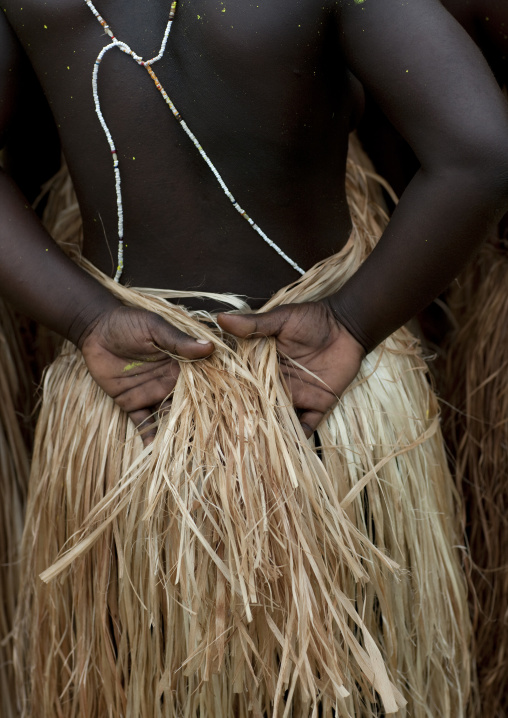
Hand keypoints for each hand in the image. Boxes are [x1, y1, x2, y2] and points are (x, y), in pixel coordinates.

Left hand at [80, 305, 212, 444]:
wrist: (95, 328)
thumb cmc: (128, 322)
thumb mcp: (155, 328)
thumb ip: (178, 341)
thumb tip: (209, 347)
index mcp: (181, 365)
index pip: (199, 386)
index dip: (210, 401)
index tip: (224, 418)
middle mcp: (170, 382)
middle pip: (185, 407)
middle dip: (194, 425)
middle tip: (208, 447)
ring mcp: (151, 393)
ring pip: (165, 418)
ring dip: (173, 434)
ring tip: (183, 455)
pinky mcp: (131, 402)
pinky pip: (142, 422)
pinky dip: (148, 436)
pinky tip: (154, 452)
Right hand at [217, 301, 364, 436]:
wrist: (347, 325)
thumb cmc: (312, 319)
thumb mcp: (281, 318)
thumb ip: (254, 324)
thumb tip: (221, 318)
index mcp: (262, 367)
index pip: (243, 386)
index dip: (231, 397)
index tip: (216, 410)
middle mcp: (276, 386)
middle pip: (259, 408)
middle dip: (248, 423)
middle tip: (231, 441)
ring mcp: (296, 397)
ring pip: (280, 421)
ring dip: (271, 435)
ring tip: (255, 452)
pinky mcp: (318, 405)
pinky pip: (307, 426)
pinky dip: (300, 439)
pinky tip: (290, 450)